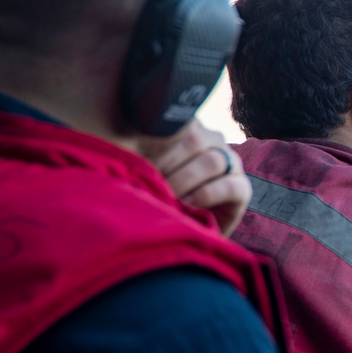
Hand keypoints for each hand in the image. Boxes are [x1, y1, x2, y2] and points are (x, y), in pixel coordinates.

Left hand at [143, 120, 251, 235]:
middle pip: (194, 138)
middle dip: (167, 164)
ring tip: (167, 197)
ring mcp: (230, 162)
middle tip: (148, 184)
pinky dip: (206, 195)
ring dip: (184, 181)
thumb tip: (108, 139)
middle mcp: (212, 140)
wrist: (176, 232)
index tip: (135, 158)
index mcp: (186, 128)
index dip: (155, 139)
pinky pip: (230, 185)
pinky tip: (188, 206)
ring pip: (212, 160)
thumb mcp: (138, 169)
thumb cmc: (152, 196)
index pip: (177, 120)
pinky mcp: (242, 188)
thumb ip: (132, 152)